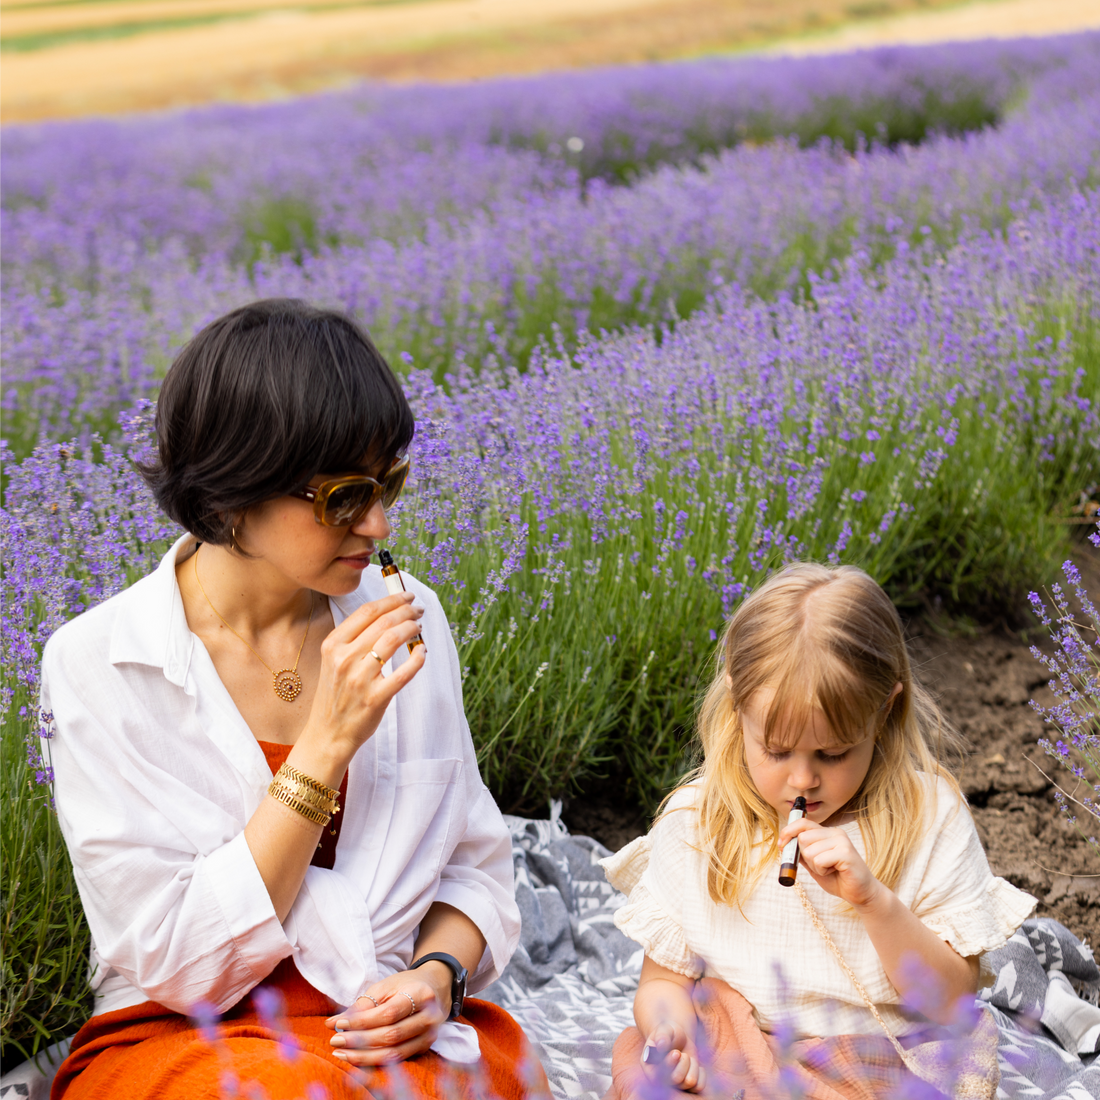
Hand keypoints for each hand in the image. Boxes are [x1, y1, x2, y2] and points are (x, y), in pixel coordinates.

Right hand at [304, 591, 425, 759]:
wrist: (327, 734)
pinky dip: (417, 657)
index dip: (391, 599)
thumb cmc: (335, 696)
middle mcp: (344, 658)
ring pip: (394, 639)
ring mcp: (360, 679)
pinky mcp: (375, 698)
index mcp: (333, 645)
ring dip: (412, 628)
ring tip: (419, 626)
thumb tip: (387, 615)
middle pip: (383, 622)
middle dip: (406, 610)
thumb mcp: (333, 661)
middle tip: (418, 609)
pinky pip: (404, 672)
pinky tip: (422, 651)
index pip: (367, 611)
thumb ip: (354, 639)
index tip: (406, 596)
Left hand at [325, 967, 449, 1066]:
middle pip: (391, 1036)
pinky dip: (375, 1061)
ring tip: (342, 1053)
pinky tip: (357, 1058)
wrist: (435, 988)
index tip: (339, 1024)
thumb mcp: (385, 987)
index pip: (388, 1014)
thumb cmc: (406, 985)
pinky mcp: (425, 1048)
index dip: (362, 1022)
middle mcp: (429, 1018)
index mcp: (421, 994)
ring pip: (394, 1054)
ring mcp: (429, 1035)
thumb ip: (362, 1005)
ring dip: (364, 1057)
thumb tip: (333, 1023)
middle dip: (360, 1041)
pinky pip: (397, 1060)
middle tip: (336, 1040)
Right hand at [641, 1022, 706, 1093]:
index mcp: (649, 1067)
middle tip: (681, 1053)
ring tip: (687, 1057)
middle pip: (677, 1079)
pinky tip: (694, 1064)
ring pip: (690, 1082)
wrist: (678, 1038)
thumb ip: (662, 1036)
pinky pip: (699, 1086)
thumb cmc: (668, 1033)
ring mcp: (675, 1085)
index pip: (659, 1075)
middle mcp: (660, 1080)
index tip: (676, 1052)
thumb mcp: (664, 1029)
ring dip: (692, 1066)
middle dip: (683, 1062)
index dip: (670, 1064)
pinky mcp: (687, 1086)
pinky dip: (700, 1073)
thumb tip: (661, 1046)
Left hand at [778, 817, 881, 907]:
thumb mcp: (814, 864)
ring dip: (815, 866)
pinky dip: (822, 870)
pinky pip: (819, 860)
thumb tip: (784, 844)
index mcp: (827, 833)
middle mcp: (835, 833)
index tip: (781, 845)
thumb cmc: (838, 879)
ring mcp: (841, 842)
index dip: (788, 832)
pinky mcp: (846, 853)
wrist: (861, 894)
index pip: (802, 823)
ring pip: (809, 851)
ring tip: (829, 870)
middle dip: (805, 856)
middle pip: (802, 838)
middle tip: (820, 866)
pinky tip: (835, 872)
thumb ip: (802, 853)